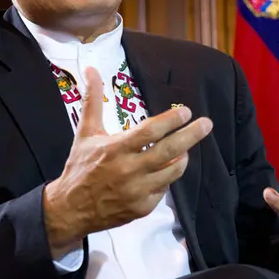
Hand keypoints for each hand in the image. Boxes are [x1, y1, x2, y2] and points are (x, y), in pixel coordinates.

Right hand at [43, 67, 212, 255]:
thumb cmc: (80, 167)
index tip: (187, 112)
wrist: (71, 209)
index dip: (171, 120)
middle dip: (192, 135)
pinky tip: (162, 171)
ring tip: (184, 148)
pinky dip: (166, 178)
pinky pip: (164, 189)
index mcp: (115, 149)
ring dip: (181, 157)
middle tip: (207, 124)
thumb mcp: (85, 132)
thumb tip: (91, 69)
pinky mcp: (143, 208)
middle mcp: (128, 170)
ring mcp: (137, 191)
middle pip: (169, 150)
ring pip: (172, 171)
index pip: (150, 131)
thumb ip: (93, 100)